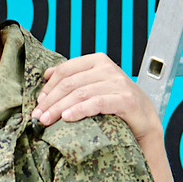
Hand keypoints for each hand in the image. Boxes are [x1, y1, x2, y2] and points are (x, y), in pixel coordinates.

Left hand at [33, 54, 159, 137]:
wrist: (145, 119)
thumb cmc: (116, 103)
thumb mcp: (95, 85)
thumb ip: (74, 78)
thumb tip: (47, 75)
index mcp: (98, 61)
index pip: (65, 70)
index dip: (48, 86)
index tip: (38, 102)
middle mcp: (108, 68)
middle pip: (70, 83)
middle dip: (50, 101)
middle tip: (37, 116)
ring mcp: (117, 83)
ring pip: (80, 93)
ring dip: (59, 108)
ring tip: (46, 120)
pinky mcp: (124, 100)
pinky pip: (96, 103)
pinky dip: (79, 110)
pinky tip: (67, 118)